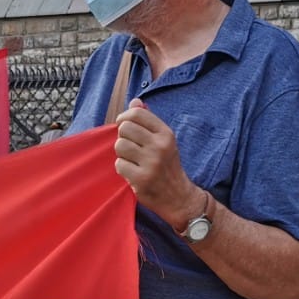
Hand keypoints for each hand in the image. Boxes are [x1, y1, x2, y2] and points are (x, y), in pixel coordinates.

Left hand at [114, 100, 199, 228]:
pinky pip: (119, 164)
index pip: (137, 114)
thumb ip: (148, 121)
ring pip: (120, 146)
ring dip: (122, 154)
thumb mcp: (163, 140)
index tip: (124, 125)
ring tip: (132, 160)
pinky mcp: (141, 179)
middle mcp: (160, 146)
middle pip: (125, 128)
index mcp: (166, 134)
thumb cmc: (167, 165)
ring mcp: (151, 163)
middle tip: (131, 147)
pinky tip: (133, 172)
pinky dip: (123, 168)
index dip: (124, 117)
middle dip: (123, 137)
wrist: (179, 197)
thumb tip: (135, 101)